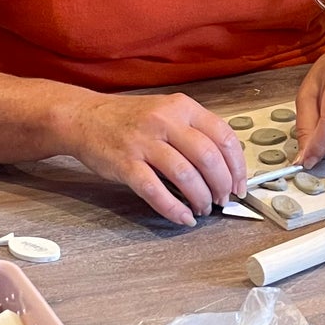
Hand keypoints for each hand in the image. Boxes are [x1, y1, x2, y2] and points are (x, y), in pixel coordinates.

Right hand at [65, 91, 249, 226]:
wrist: (84, 117)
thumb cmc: (129, 118)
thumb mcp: (167, 111)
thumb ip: (195, 132)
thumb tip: (226, 166)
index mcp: (182, 107)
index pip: (224, 136)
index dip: (238, 166)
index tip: (240, 184)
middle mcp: (165, 121)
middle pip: (209, 158)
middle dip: (222, 185)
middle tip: (224, 199)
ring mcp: (144, 142)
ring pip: (185, 175)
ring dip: (201, 198)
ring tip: (203, 208)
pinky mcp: (125, 164)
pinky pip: (155, 191)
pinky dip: (174, 208)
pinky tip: (183, 216)